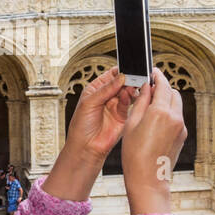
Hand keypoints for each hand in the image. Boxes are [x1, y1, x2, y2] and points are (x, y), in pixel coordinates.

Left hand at [42, 66, 132, 201]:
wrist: (87, 147)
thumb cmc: (81, 126)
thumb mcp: (90, 102)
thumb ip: (106, 89)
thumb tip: (121, 77)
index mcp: (96, 90)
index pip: (110, 75)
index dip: (119, 71)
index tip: (127, 67)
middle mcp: (106, 96)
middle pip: (121, 82)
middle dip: (127, 79)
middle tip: (133, 76)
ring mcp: (115, 106)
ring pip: (127, 92)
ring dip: (130, 88)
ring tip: (131, 87)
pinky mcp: (123, 116)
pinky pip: (129, 103)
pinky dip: (130, 98)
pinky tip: (129, 96)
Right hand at [121, 68, 186, 214]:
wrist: (148, 179)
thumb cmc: (134, 153)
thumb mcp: (132, 124)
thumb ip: (141, 102)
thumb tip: (146, 88)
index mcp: (161, 111)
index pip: (163, 85)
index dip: (157, 76)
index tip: (152, 72)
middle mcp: (175, 117)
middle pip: (172, 92)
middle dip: (162, 88)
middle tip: (148, 90)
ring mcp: (181, 127)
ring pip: (177, 104)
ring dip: (166, 100)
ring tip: (150, 107)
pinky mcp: (182, 135)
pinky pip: (177, 117)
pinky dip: (169, 113)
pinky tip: (155, 121)